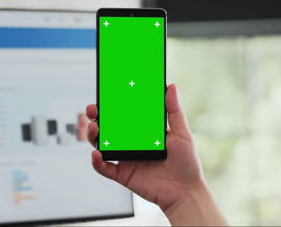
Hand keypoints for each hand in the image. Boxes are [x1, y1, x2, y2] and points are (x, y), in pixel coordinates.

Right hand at [86, 84, 205, 212]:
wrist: (186, 192)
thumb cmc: (187, 164)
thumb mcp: (182, 133)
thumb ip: (174, 111)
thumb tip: (171, 87)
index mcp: (145, 132)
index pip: (125, 114)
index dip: (114, 105)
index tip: (107, 93)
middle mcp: (133, 143)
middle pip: (109, 127)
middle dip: (98, 117)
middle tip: (93, 109)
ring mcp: (127, 158)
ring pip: (103, 145)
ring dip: (94, 136)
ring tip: (95, 128)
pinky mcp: (123, 174)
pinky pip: (105, 168)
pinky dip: (97, 162)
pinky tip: (96, 154)